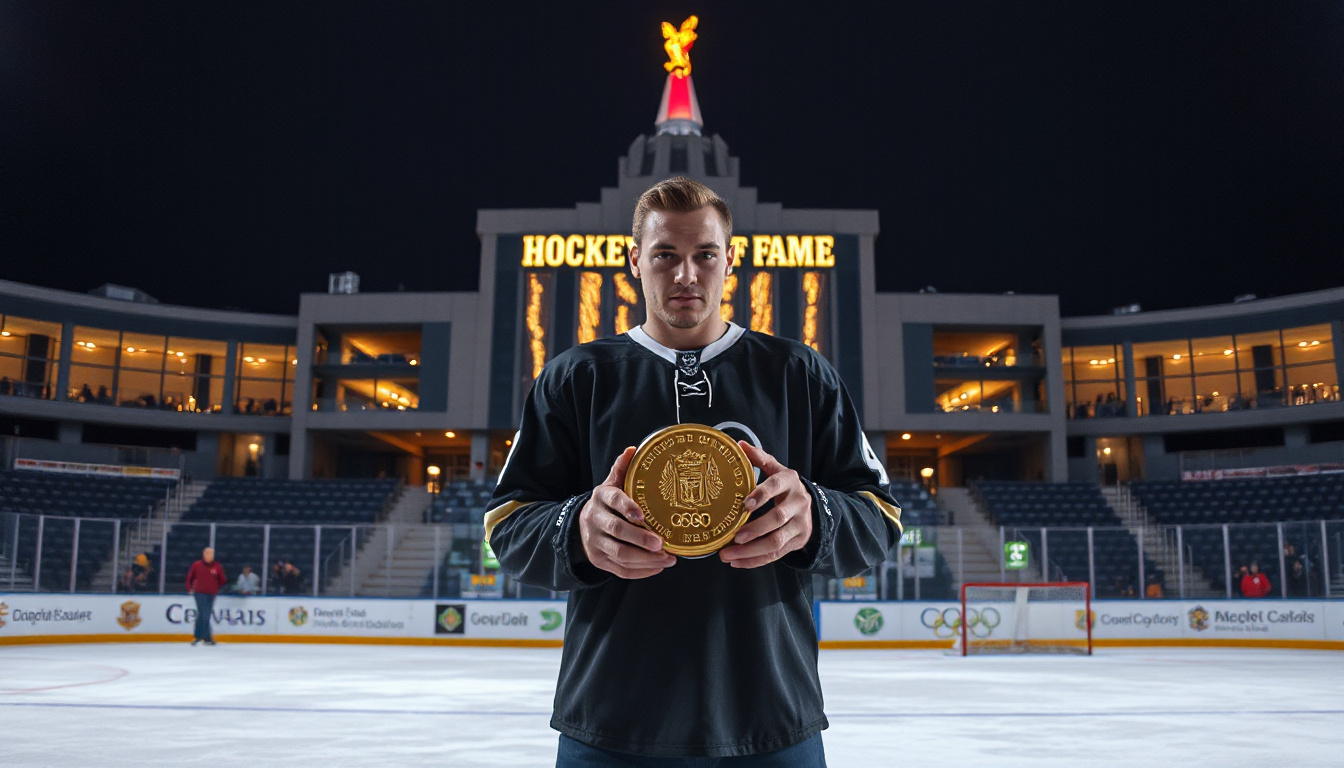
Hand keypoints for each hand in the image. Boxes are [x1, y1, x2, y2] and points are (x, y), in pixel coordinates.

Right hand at [578, 446, 676, 578]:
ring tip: (668, 558)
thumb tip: (633, 449)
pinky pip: (621, 570)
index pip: (613, 500)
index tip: (643, 515)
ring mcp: (596, 543)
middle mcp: (595, 520)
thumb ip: (621, 469)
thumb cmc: (606, 504)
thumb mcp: (610, 485)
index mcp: (601, 498)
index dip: (627, 507)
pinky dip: (642, 571)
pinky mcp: (600, 561)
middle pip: (617, 531)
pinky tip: (659, 566)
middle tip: (662, 543)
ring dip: (646, 559)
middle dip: (641, 539)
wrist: (579, 528)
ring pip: (620, 554)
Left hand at [719, 442, 813, 568]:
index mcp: (789, 481)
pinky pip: (776, 555)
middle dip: (754, 529)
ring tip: (728, 555)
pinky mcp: (797, 541)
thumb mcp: (776, 469)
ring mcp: (799, 524)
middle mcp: (798, 503)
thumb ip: (759, 458)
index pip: (776, 485)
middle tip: (733, 537)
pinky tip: (737, 562)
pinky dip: (755, 561)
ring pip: (776, 541)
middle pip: (777, 518)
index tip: (745, 504)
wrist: (811, 506)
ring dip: (750, 551)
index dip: (761, 494)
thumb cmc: (784, 486)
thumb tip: (739, 445)